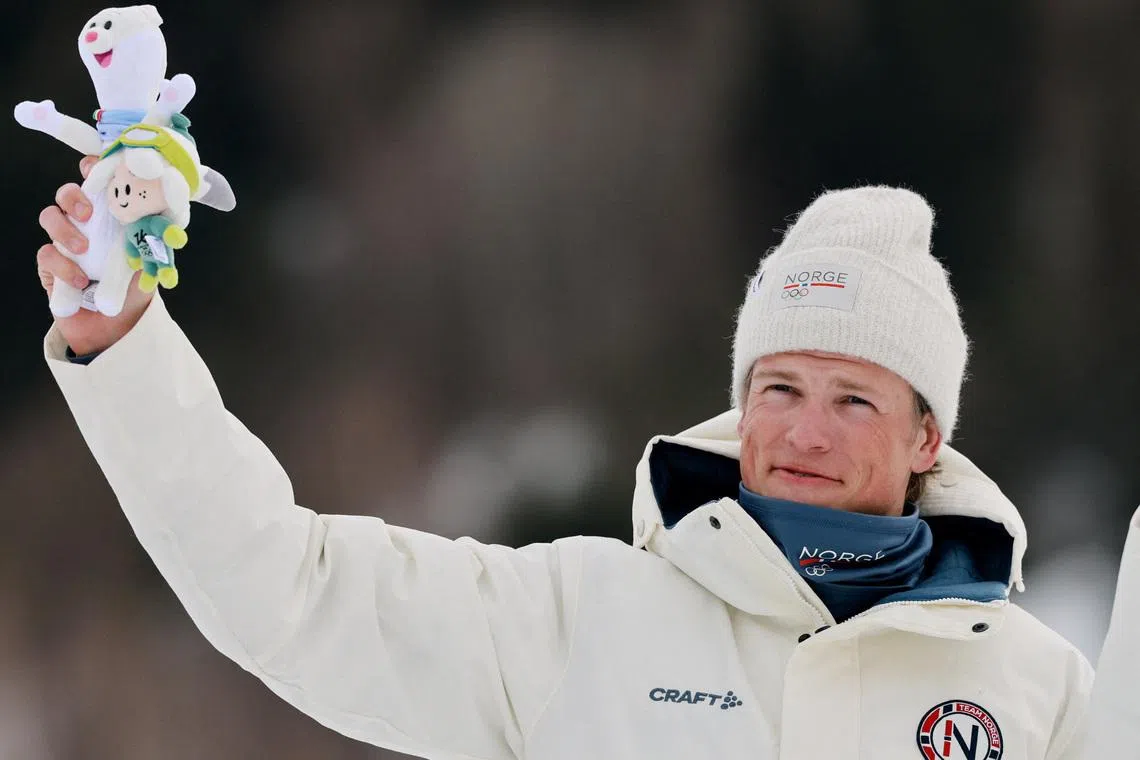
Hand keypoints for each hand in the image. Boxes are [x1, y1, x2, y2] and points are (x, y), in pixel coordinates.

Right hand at [37, 156, 153, 355]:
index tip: (95, 167)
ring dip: (65, 230)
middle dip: (72, 196)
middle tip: (87, 213)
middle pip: (67, 193)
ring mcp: (64, 241)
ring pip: (50, 216)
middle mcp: (85, 223)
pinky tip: (80, 279)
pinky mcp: (50, 264)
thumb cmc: (134, 287)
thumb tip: (172, 228)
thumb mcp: (149, 260)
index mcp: (110, 216)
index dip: (93, 169)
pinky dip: (61, 265)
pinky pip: (45, 254)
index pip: (97, 183)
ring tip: (83, 249)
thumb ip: (154, 240)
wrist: (117, 324)